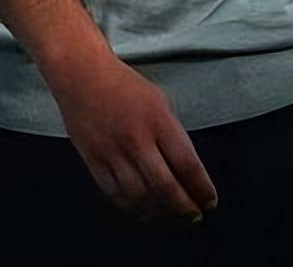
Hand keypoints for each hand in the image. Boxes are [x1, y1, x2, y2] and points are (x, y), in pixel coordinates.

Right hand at [53, 50, 218, 223]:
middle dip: (184, 208)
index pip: (187, 164)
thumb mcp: (159, 100)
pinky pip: (115, 195)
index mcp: (158, 120)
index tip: (209, 202)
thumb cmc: (125, 85)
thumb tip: (185, 171)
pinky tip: (145, 211)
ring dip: (159, 214)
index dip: (201, 189)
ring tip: (171, 217)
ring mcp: (113, 152)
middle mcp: (136, 139)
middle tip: (194, 216)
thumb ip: (172, 134)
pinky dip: (132, 209)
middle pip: (165, 187)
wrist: (83, 75)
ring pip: (140, 198)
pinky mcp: (94, 161)